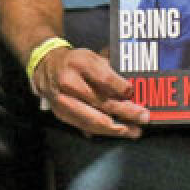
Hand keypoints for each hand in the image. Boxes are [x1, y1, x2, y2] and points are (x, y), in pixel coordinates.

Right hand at [32, 46, 149, 138]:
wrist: (45, 67)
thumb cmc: (76, 62)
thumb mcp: (93, 57)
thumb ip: (110, 69)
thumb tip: (131, 88)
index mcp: (79, 63)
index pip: (103, 78)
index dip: (120, 87)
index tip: (134, 92)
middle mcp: (69, 83)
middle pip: (101, 102)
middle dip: (125, 112)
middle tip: (144, 117)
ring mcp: (63, 101)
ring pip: (92, 120)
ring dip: (116, 128)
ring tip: (134, 131)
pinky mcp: (61, 115)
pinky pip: (85, 126)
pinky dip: (103, 131)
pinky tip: (118, 132)